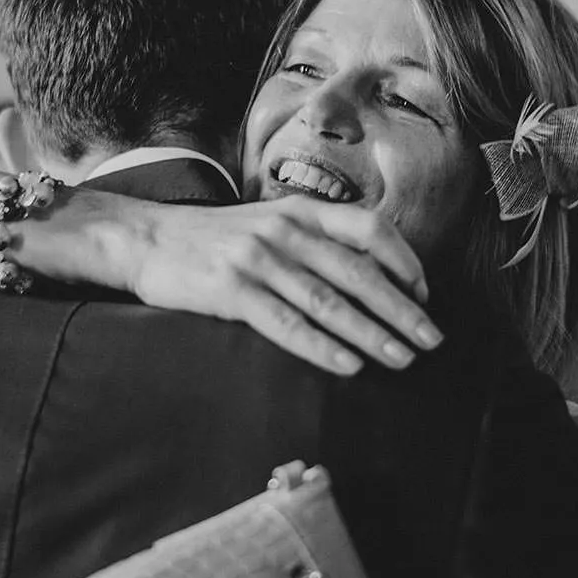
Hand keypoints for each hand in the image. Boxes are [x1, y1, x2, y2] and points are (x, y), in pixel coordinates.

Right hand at [130, 196, 443, 375]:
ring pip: (330, 301)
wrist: (145, 238)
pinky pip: (287, 324)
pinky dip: (323, 347)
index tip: (424, 294)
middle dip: (402, 309)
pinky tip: (349, 366)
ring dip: (372, 333)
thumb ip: (313, 239)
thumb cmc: (214, 239)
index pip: (370, 228)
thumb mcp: (269, 223)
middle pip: (359, 271)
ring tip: (401, 358)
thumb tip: (368, 273)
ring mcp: (259, 260)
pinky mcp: (232, 290)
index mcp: (301, 211)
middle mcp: (286, 231)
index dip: (404, 261)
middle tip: (432, 339)